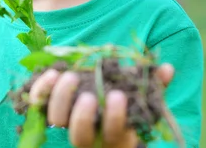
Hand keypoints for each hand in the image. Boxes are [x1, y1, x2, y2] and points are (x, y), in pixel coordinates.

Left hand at [29, 64, 174, 147]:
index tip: (117, 96)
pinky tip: (53, 72)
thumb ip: (153, 84)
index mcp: (114, 135)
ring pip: (56, 121)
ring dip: (60, 99)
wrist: (92, 100)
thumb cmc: (122, 101)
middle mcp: (87, 135)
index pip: (113, 136)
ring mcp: (65, 123)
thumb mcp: (140, 95)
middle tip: (88, 95)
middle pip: (79, 137)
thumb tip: (167, 68)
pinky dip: (42, 89)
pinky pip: (38, 104)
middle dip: (82, 117)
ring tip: (69, 76)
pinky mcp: (46, 108)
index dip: (114, 118)